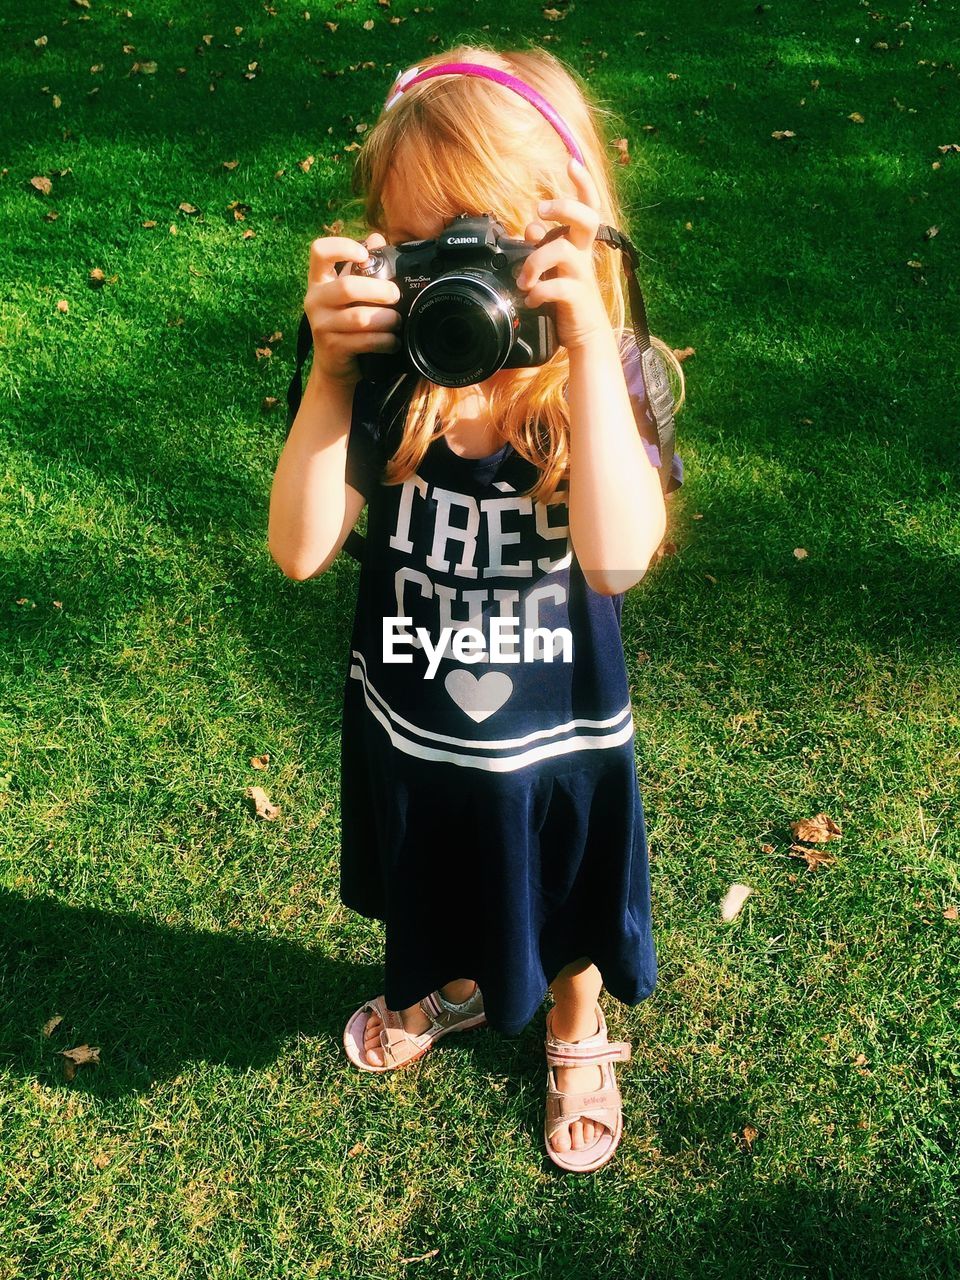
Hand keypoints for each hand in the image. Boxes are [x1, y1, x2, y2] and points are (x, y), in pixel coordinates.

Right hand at [303, 230, 402, 384]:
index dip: (342, 247)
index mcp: (319, 281)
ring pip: (360, 317)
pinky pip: (364, 341)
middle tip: (395, 296)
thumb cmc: (346, 324)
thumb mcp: (349, 294)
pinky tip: (392, 342)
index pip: (319, 251)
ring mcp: (321, 325)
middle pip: (348, 287)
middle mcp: (315, 300)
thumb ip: (362, 267)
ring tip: (397, 322)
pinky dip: (385, 341)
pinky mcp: (332, 347)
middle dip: (380, 291)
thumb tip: (377, 237)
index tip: (364, 255)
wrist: (334, 366)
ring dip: (386, 319)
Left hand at [516, 156, 611, 352]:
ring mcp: (581, 275)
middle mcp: (584, 255)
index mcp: (579, 244)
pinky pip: (556, 287)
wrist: (585, 336)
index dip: (583, 184)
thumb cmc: (568, 299)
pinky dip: (538, 292)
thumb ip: (544, 245)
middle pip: (586, 217)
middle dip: (563, 207)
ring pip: (560, 250)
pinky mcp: (577, 297)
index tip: (571, 162)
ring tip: (524, 280)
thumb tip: (531, 225)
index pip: (588, 206)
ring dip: (535, 262)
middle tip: (540, 210)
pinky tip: (530, 299)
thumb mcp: (555, 269)